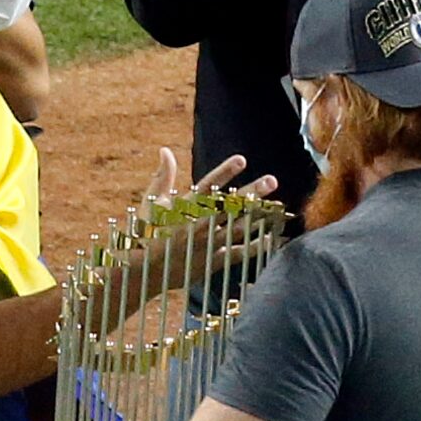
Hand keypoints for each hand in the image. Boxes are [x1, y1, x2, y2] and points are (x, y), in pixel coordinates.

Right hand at [135, 149, 279, 298]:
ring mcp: (206, 244)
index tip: (242, 159)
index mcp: (185, 207)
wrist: (142, 271)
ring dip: (259, 216)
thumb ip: (163, 176)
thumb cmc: (145, 234)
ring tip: (278, 207)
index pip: (208, 185)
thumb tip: (165, 150)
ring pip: (238, 227)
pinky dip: (254, 247)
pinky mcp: (210, 263)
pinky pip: (236, 254)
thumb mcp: (151, 203)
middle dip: (252, 192)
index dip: (225, 171)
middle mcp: (199, 223)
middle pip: (230, 205)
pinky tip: (270, 239)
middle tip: (272, 180)